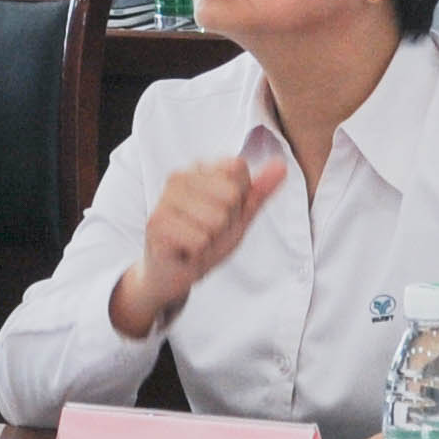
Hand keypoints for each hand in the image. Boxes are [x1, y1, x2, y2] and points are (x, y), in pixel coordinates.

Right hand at [116, 151, 285, 332]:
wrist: (173, 274)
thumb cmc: (205, 240)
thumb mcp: (239, 216)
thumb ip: (259, 191)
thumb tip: (282, 165)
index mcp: (199, 168)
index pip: (238, 169)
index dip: (240, 200)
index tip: (222, 213)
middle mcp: (179, 176)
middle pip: (230, 195)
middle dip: (226, 223)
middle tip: (208, 233)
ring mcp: (165, 199)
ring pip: (216, 219)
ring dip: (211, 240)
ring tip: (196, 242)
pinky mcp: (156, 223)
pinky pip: (200, 239)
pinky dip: (198, 252)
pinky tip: (185, 251)